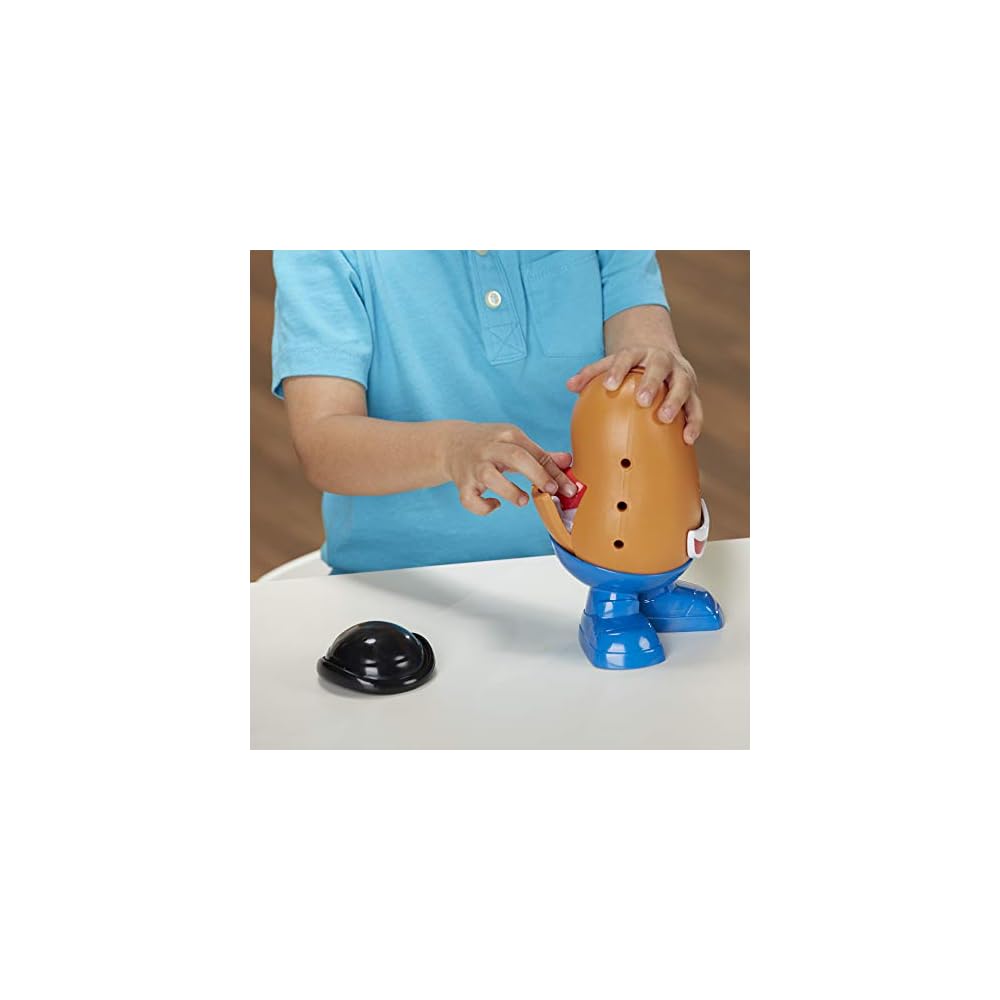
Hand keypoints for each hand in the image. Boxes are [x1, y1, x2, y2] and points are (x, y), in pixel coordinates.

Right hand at [441, 422, 575, 514]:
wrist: (451, 444)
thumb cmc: (491, 445)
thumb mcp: (515, 443)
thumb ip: (541, 455)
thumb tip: (568, 462)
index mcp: (508, 435)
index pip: (535, 452)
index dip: (554, 471)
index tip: (568, 488)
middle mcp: (490, 448)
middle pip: (516, 457)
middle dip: (537, 474)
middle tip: (551, 491)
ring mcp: (474, 466)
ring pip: (491, 478)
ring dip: (510, 491)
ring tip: (523, 500)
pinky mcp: (462, 483)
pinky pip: (470, 499)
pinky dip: (483, 507)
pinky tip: (495, 505)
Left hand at [566, 344, 703, 443]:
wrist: (662, 358)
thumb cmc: (631, 367)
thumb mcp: (612, 364)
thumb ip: (591, 375)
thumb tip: (569, 386)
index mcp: (640, 353)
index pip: (627, 357)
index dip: (619, 369)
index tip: (609, 385)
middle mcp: (663, 360)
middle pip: (659, 366)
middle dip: (651, 382)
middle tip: (642, 400)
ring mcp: (681, 375)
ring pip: (682, 385)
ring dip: (675, 401)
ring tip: (666, 418)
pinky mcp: (693, 393)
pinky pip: (696, 408)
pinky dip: (694, 422)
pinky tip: (687, 440)